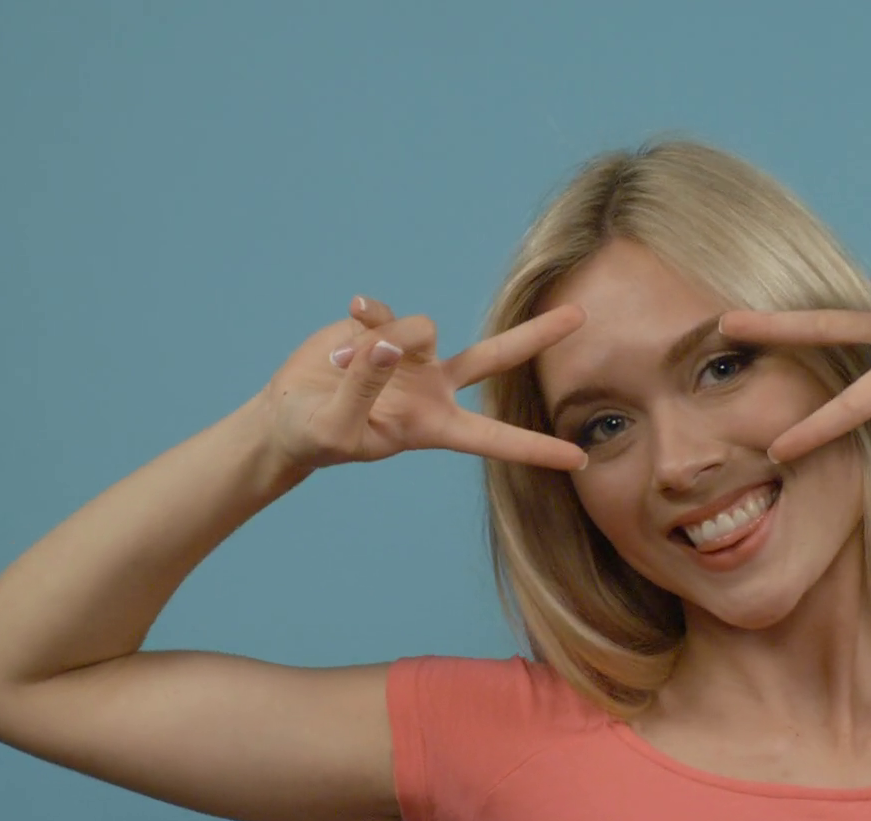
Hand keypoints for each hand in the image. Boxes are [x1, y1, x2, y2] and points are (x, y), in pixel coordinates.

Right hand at [263, 296, 588, 471]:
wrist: (288, 414)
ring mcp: (410, 353)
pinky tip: (340, 337)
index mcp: (433, 425)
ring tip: (339, 366)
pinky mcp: (383, 325)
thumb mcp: (339, 426)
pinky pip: (382, 311)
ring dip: (382, 342)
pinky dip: (363, 319)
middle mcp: (433, 386)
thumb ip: (366, 385)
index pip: (494, 438)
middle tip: (582, 317)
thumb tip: (390, 341)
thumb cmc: (317, 435)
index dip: (536, 449)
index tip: (579, 459)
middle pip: (496, 358)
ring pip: (421, 328)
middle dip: (537, 336)